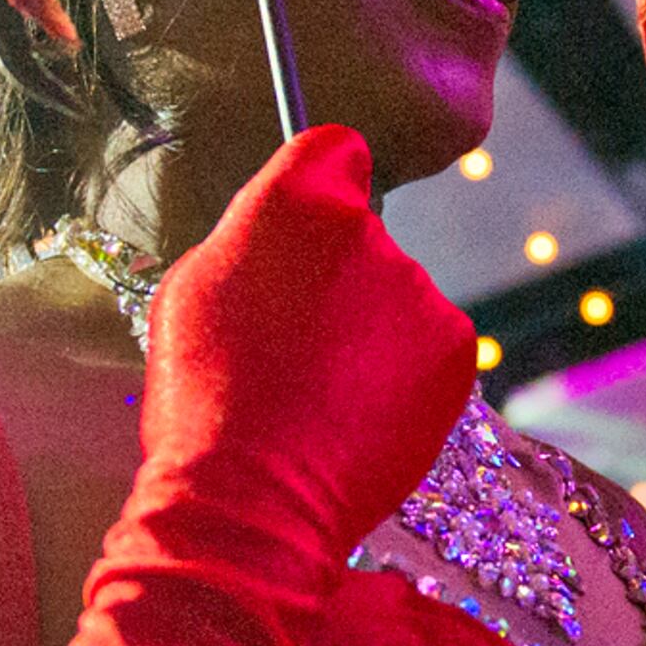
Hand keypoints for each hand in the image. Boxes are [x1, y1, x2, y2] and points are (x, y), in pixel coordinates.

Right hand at [141, 125, 475, 558]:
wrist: (251, 498)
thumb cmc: (202, 397)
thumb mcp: (191, 290)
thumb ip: (248, 236)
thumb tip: (280, 226)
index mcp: (293, 200)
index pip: (332, 147)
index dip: (319, 183)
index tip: (308, 220)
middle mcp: (368, 229)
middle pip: (364, 234)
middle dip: (338, 274)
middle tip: (296, 341)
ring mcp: (418, 288)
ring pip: (397, 295)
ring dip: (371, 330)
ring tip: (320, 393)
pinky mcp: (454, 346)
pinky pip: (429, 344)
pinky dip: (404, 374)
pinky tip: (357, 414)